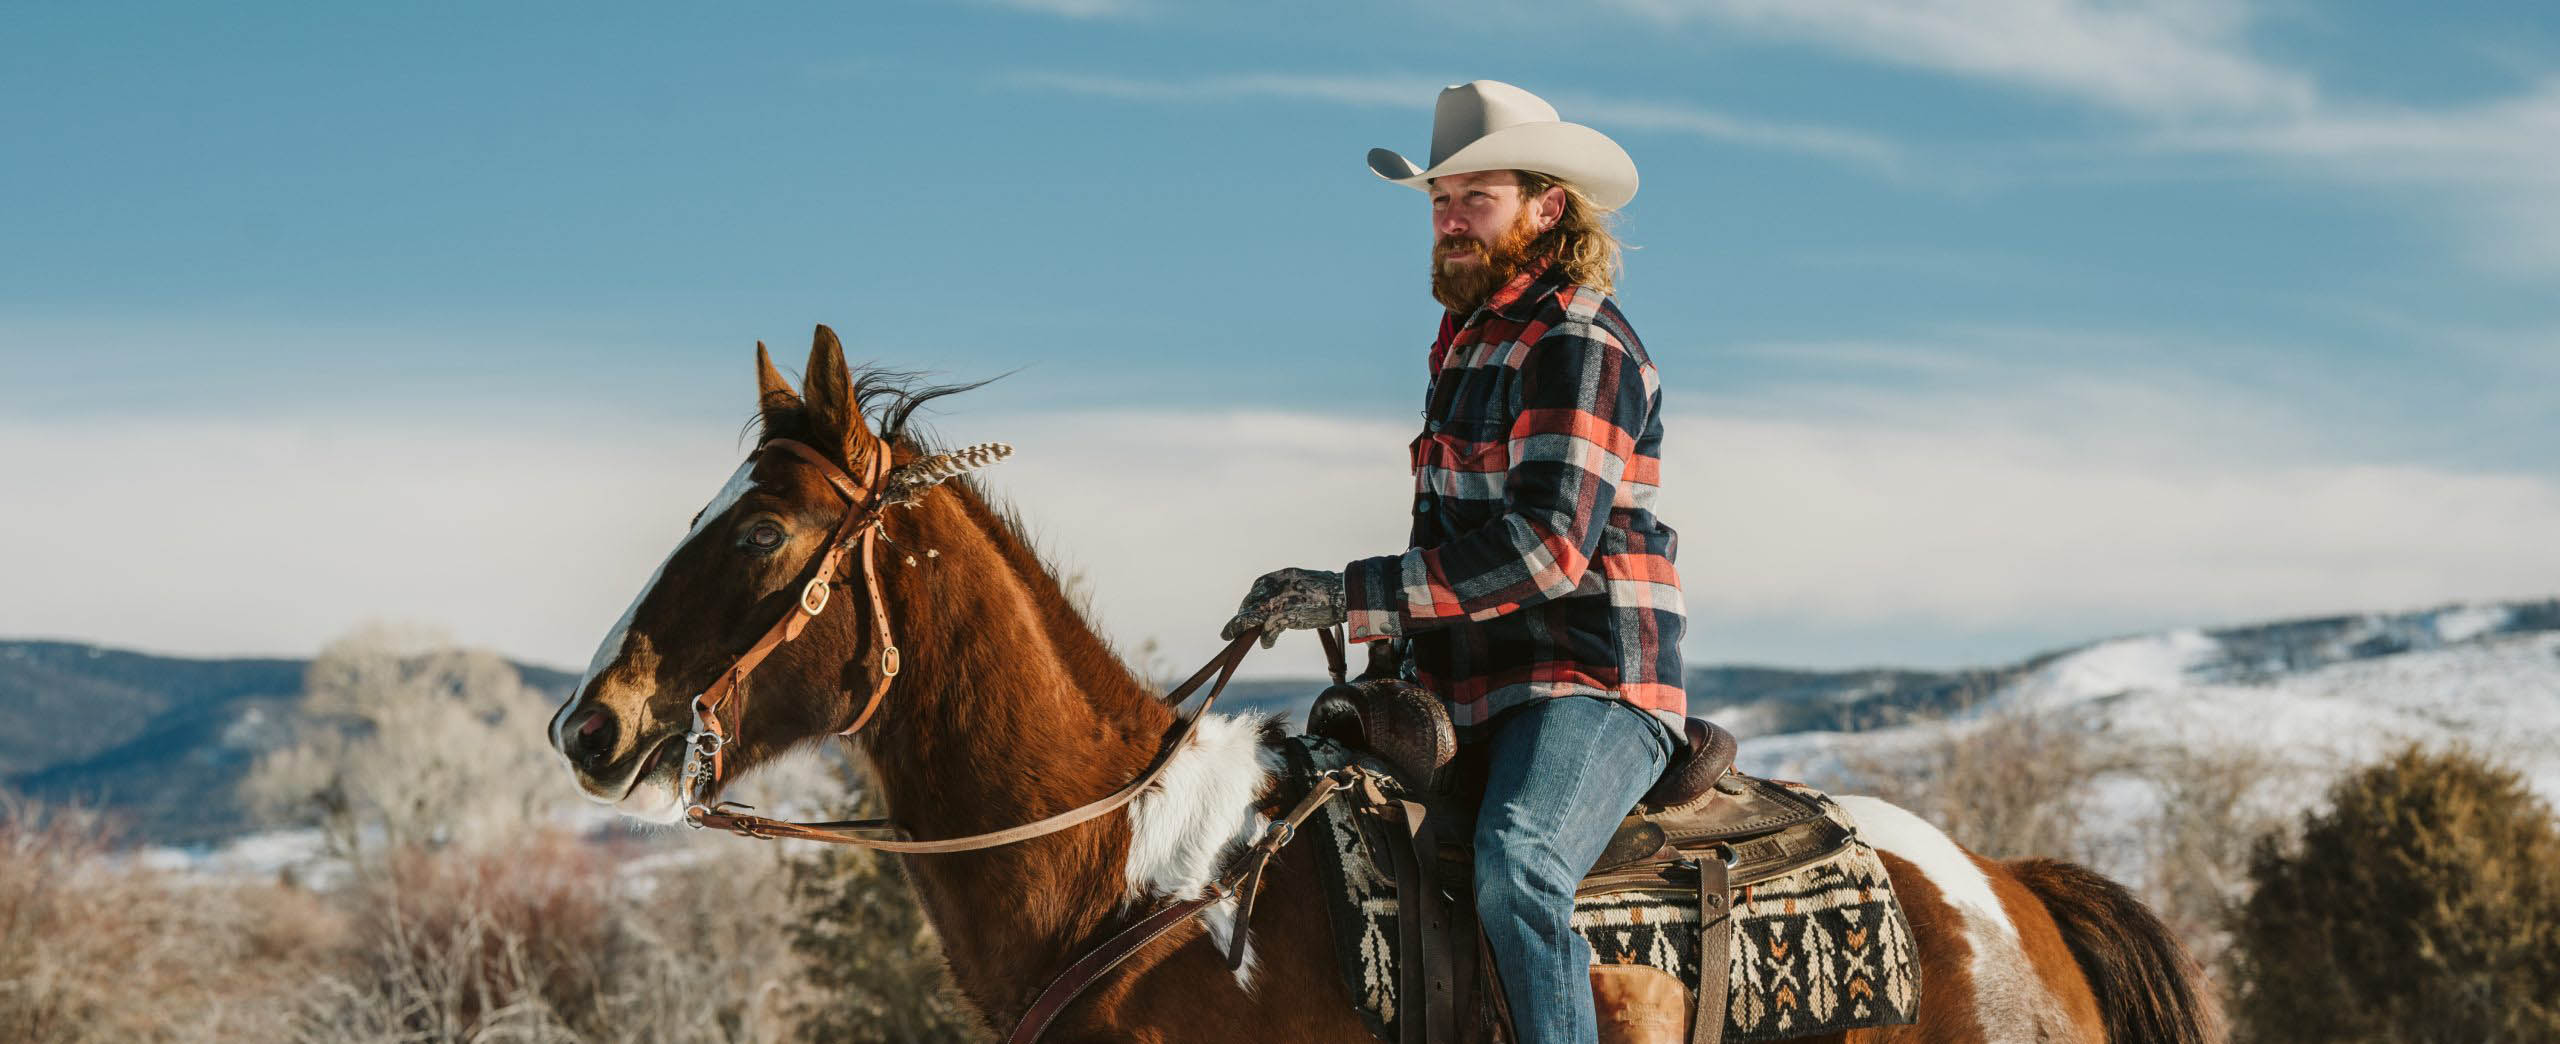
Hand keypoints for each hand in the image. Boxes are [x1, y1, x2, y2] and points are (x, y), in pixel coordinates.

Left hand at [1220, 567, 1346, 647]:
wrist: (1343, 594)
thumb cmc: (1329, 591)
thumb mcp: (1304, 583)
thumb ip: (1289, 590)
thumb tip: (1278, 603)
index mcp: (1282, 575)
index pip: (1259, 585)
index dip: (1251, 600)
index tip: (1246, 609)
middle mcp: (1277, 585)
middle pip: (1251, 602)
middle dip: (1242, 616)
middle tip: (1233, 629)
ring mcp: (1278, 600)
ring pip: (1251, 616)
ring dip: (1240, 628)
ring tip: (1233, 636)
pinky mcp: (1283, 616)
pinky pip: (1268, 630)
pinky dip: (1266, 639)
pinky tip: (1267, 644)